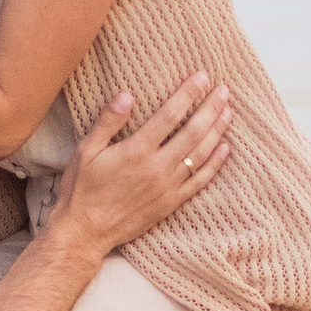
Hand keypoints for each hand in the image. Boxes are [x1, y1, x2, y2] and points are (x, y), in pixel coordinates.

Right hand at [53, 76, 232, 260]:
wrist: (85, 232)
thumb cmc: (81, 189)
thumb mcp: (85, 151)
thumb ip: (107, 122)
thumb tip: (127, 95)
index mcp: (136, 151)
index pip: (170, 115)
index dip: (188, 94)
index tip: (202, 77)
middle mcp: (157, 167)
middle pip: (193, 132)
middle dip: (211, 108)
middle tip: (224, 90)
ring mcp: (168, 187)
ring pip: (200, 154)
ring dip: (217, 131)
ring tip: (228, 111)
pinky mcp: (171, 203)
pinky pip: (200, 181)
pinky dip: (215, 164)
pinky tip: (225, 149)